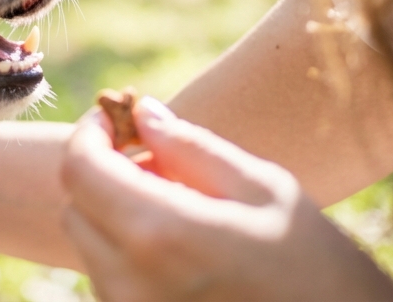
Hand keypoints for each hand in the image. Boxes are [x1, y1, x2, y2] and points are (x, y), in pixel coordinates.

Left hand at [61, 98, 392, 301]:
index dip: (89, 133)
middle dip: (104, 172)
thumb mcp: (262, 188)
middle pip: (77, 207)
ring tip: (179, 205)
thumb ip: (190, 146)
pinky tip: (180, 246)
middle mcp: (130, 281)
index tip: (114, 118)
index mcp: (161, 233)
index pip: (80, 169)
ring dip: (115, 214)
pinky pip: (110, 280)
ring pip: (90, 245)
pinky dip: (127, 252)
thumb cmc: (316, 265)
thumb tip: (141, 111)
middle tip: (156, 159)